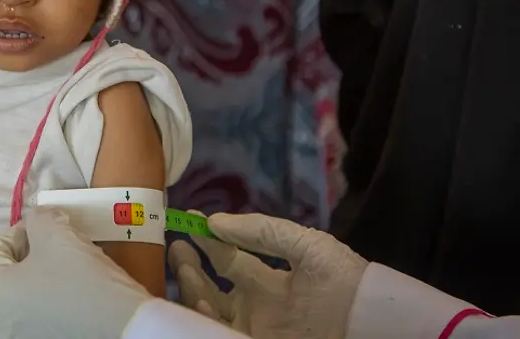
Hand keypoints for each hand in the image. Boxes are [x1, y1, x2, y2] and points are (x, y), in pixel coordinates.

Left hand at [0, 207, 154, 338]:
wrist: (123, 330)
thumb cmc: (84, 281)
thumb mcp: (59, 235)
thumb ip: (38, 218)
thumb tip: (37, 219)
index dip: (18, 232)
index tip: (43, 227)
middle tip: (26, 260)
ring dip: (11, 295)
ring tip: (39, 283)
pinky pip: (18, 330)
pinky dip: (26, 317)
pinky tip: (50, 307)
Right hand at [168, 213, 367, 338]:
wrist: (370, 325)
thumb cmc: (344, 282)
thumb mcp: (307, 246)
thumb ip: (263, 232)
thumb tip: (215, 220)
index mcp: (267, 280)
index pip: (227, 257)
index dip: (207, 239)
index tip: (187, 219)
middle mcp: (254, 306)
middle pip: (209, 286)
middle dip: (189, 265)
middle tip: (177, 247)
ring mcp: (252, 328)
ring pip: (206, 309)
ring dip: (191, 288)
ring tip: (186, 268)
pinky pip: (216, 332)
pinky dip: (203, 318)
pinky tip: (203, 301)